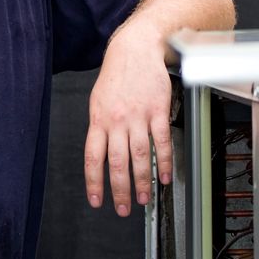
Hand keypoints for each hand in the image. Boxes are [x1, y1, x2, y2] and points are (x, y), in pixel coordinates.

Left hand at [84, 28, 172, 216]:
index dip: (94, 182)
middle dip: (119, 190)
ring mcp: (138, 117)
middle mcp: (117, 120)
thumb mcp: (98, 101)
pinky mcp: (158, 111)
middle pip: (117, 163)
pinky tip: (165, 176)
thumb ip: (100, 127)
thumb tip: (101, 154)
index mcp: (98, 119)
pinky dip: (164, 162)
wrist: (136, 49)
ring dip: (142, 182)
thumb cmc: (117, 74)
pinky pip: (161, 142)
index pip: (93, 158)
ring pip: (140, 157)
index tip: (96, 199)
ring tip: (143, 198)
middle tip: (122, 209)